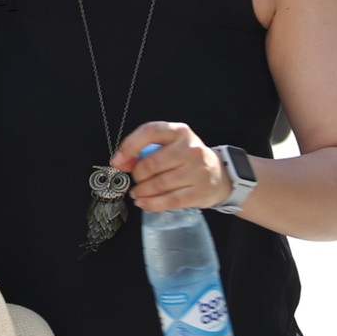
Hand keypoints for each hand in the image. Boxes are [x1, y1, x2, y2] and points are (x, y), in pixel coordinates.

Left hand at [112, 122, 228, 210]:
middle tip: (135, 179)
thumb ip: (145, 149)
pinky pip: (169, 200)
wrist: (219, 175)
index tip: (118, 160)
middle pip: (152, 163)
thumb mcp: (170, 145)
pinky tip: (144, 202)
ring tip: (137, 192)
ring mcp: (197, 171)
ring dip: (142, 191)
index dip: (129, 146)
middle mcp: (190, 149)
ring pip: (159, 184)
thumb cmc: (187, 158)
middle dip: (137, 174)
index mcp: (179, 132)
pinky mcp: (200, 192)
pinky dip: (151, 203)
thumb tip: (120, 162)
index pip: (150, 132)